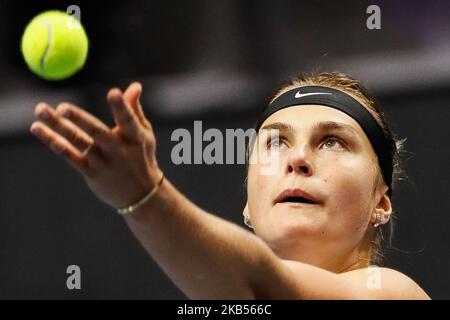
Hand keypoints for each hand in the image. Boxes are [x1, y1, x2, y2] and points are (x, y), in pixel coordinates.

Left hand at [30, 82, 161, 208]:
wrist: (140, 194)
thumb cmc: (141, 157)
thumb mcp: (143, 134)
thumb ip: (134, 110)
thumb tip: (135, 85)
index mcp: (135, 138)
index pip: (129, 120)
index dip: (122, 107)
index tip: (114, 92)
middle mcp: (119, 150)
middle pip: (98, 131)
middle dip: (80, 119)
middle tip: (63, 107)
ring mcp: (104, 163)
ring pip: (79, 142)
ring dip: (58, 126)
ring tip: (40, 111)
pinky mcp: (92, 173)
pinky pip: (70, 156)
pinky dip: (54, 142)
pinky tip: (39, 129)